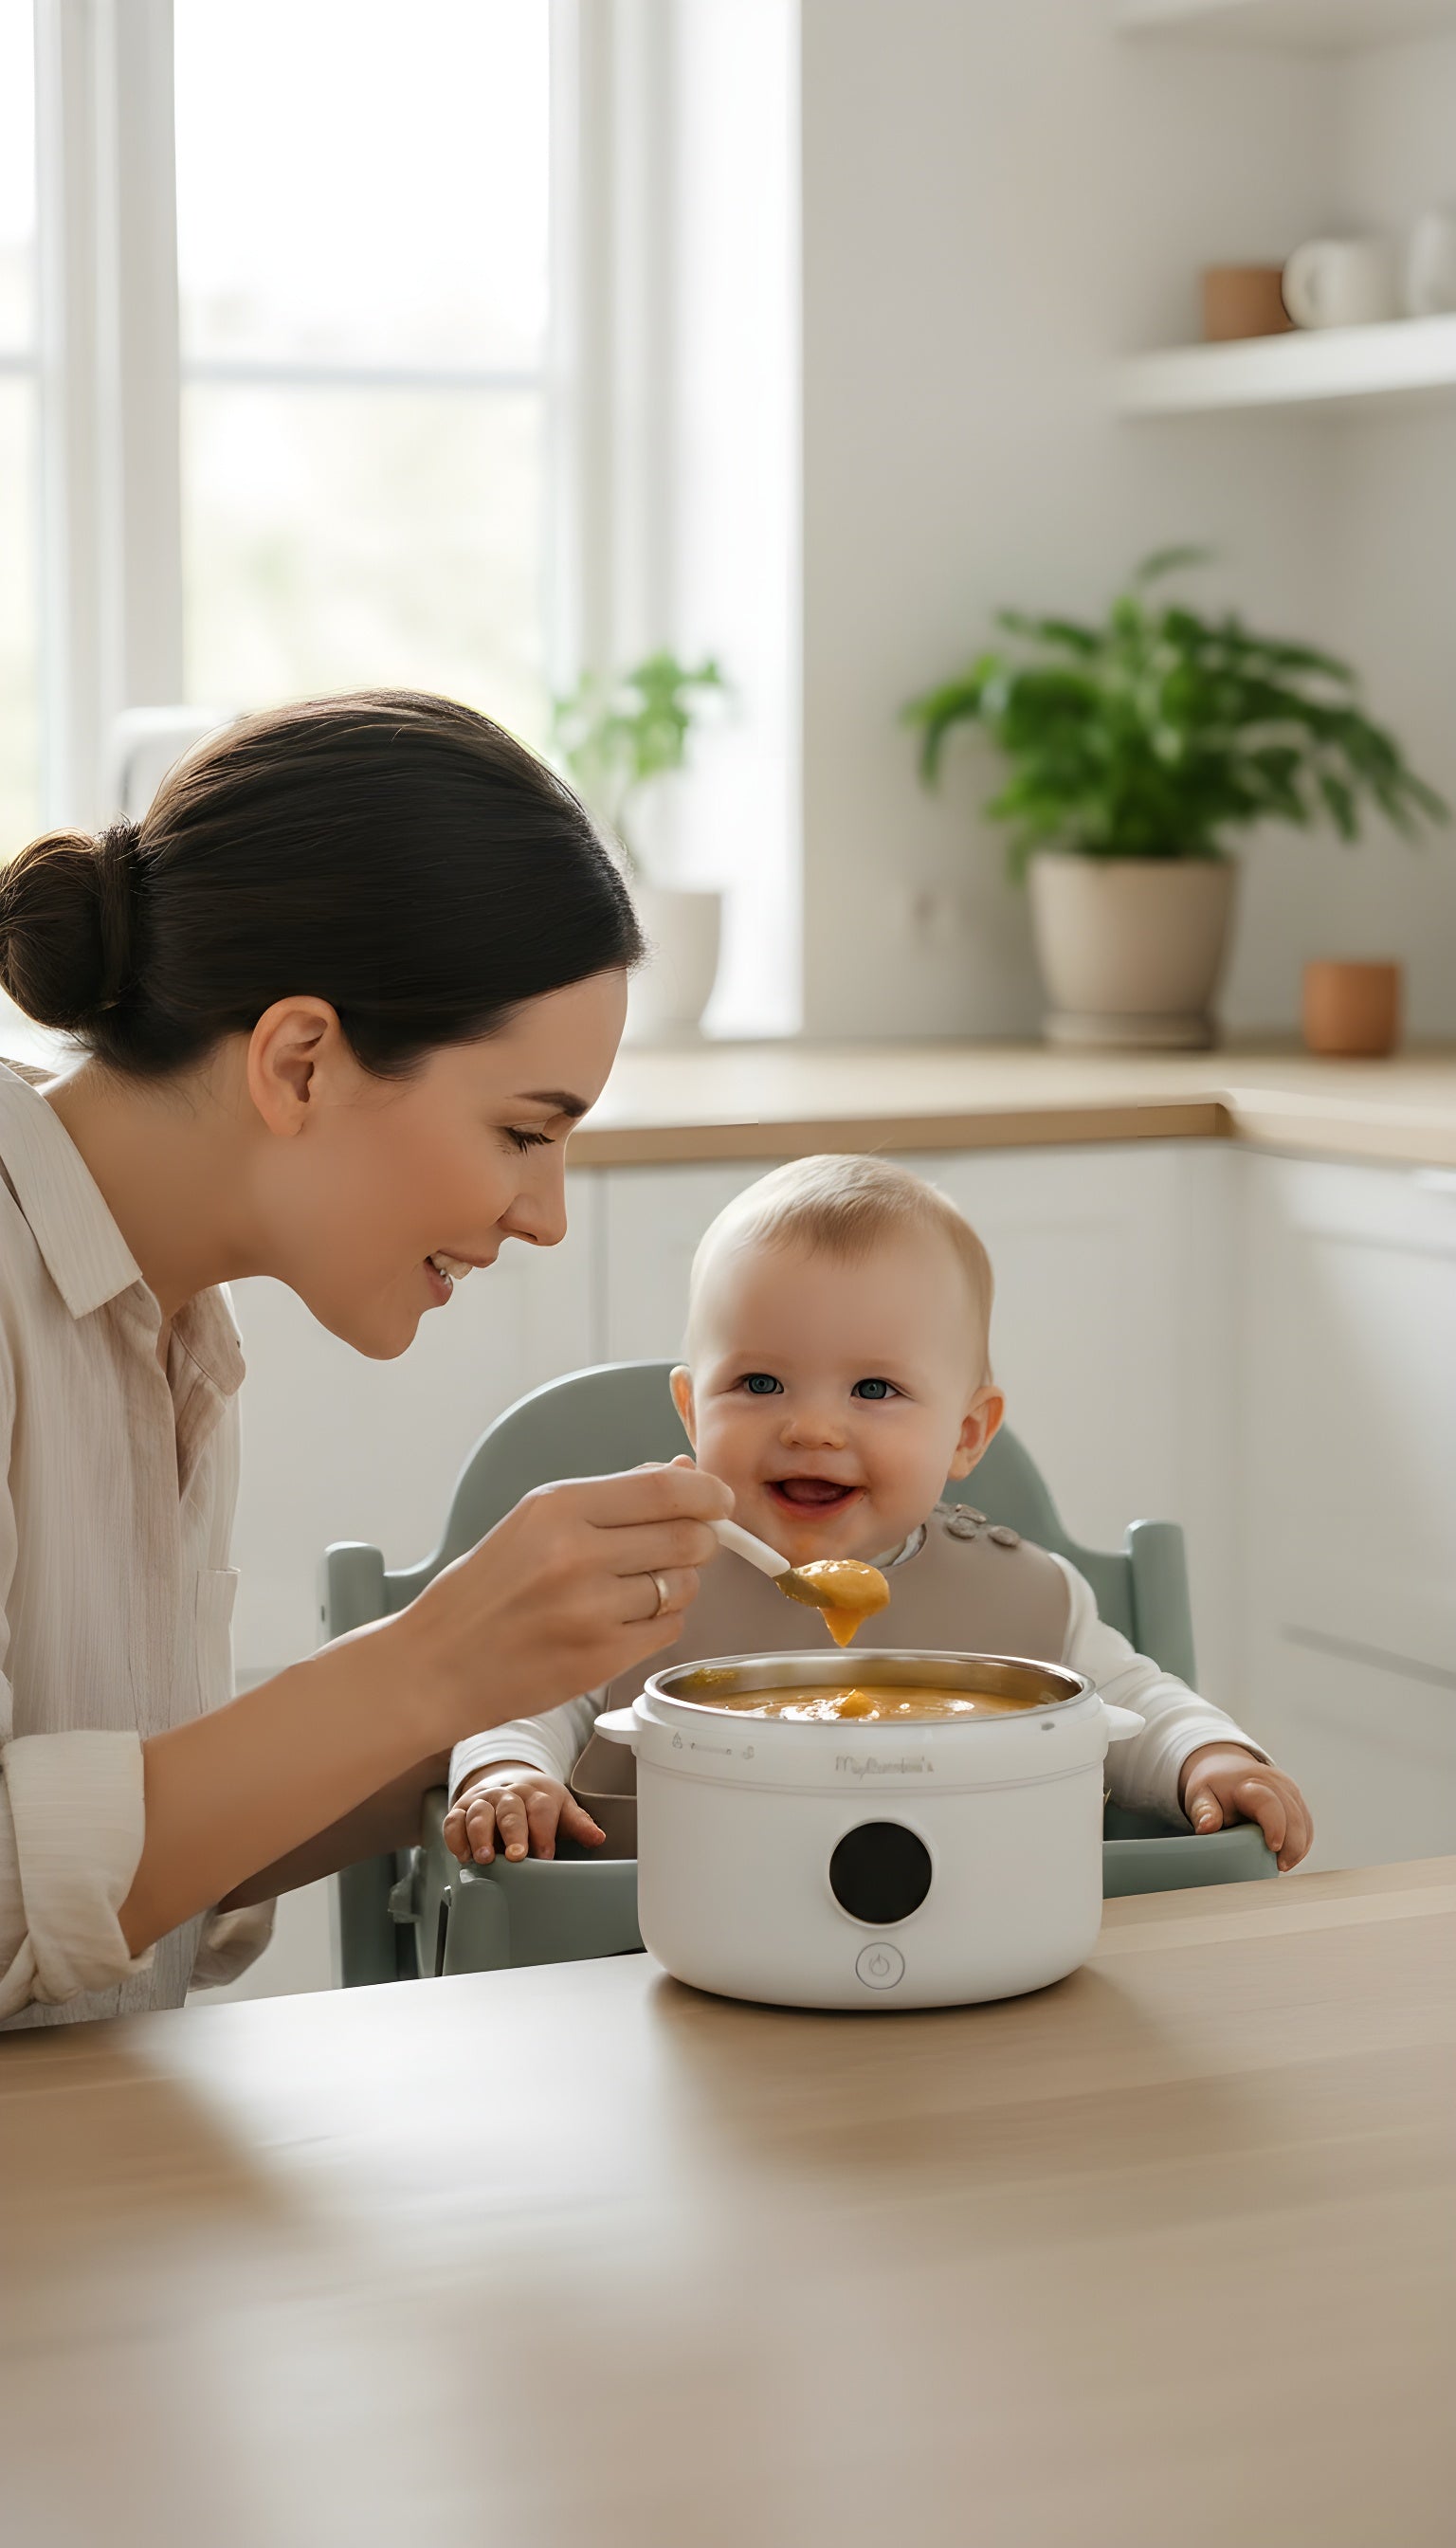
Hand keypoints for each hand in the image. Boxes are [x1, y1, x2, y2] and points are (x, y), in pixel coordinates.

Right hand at [392, 1461, 732, 1748]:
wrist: (438, 1664)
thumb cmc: (486, 1589)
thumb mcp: (534, 1521)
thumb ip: (612, 1497)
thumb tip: (684, 1475)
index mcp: (557, 1508)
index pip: (665, 1490)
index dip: (708, 1494)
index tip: (719, 1499)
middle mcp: (577, 1556)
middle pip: (687, 1537)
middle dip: (700, 1539)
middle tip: (686, 1544)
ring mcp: (592, 1612)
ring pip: (684, 1586)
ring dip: (678, 1583)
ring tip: (637, 1587)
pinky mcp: (602, 1659)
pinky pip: (669, 1629)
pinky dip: (660, 1621)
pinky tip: (625, 1618)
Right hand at [443, 1765, 603, 1865]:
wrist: (506, 1781)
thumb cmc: (537, 1804)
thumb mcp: (561, 1810)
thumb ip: (578, 1825)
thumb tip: (598, 1837)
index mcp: (536, 1794)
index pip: (541, 1808)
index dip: (543, 1831)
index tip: (546, 1854)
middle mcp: (508, 1794)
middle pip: (510, 1809)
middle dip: (513, 1833)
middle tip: (516, 1856)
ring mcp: (483, 1801)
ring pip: (479, 1813)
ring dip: (480, 1835)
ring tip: (484, 1858)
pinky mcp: (461, 1810)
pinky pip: (454, 1821)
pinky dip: (455, 1837)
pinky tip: (462, 1855)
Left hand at [1179, 1745, 1312, 1871]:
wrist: (1225, 1767)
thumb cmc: (1213, 1787)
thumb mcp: (1200, 1795)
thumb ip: (1203, 1811)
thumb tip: (1206, 1827)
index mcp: (1248, 1783)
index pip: (1268, 1803)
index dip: (1275, 1826)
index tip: (1273, 1848)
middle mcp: (1273, 1783)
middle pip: (1293, 1816)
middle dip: (1292, 1844)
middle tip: (1280, 1866)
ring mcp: (1288, 1790)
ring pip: (1303, 1821)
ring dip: (1298, 1846)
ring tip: (1283, 1864)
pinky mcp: (1296, 1799)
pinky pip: (1306, 1824)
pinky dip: (1302, 1842)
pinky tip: (1290, 1856)